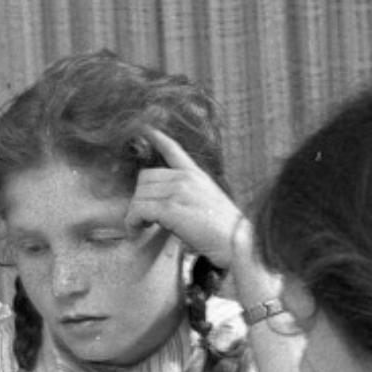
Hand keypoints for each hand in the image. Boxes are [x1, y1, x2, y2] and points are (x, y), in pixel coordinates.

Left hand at [126, 128, 244, 268]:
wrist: (238, 242)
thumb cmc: (225, 231)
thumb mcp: (209, 203)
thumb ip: (189, 196)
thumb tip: (168, 205)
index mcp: (196, 175)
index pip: (173, 150)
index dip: (157, 138)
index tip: (145, 129)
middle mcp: (186, 179)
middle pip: (145, 178)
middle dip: (139, 198)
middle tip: (144, 217)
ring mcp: (179, 191)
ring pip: (139, 195)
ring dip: (134, 213)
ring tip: (141, 227)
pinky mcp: (172, 209)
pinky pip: (139, 210)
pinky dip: (133, 222)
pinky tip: (138, 230)